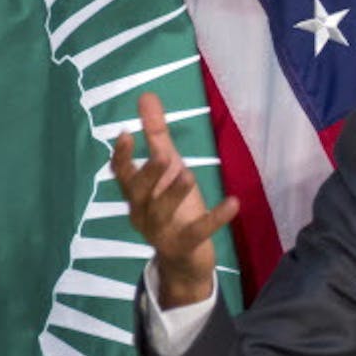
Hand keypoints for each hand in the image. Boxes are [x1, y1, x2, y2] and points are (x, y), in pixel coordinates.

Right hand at [111, 92, 238, 308]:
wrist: (184, 259)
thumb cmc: (173, 206)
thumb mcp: (168, 169)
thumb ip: (157, 135)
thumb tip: (146, 95)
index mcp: (137, 194)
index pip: (122, 175)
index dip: (122, 156)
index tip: (126, 133)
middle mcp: (142, 213)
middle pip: (138, 193)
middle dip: (148, 173)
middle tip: (163, 155)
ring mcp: (161, 232)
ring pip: (161, 212)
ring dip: (173, 193)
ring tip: (188, 174)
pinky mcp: (184, 245)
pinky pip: (198, 231)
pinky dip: (215, 217)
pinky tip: (233, 202)